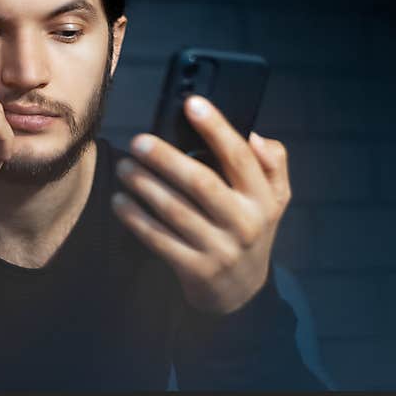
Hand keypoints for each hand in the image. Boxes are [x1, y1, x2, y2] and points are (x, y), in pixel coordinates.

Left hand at [111, 95, 290, 314]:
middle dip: (166, 159)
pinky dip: (136, 219)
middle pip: (201, 183)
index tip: (192, 104)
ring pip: (175, 211)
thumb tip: (256, 136)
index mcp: (263, 198)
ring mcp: (219, 249)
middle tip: (139, 141)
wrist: (242, 291)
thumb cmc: (250, 228)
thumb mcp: (275, 198)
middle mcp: (244, 223)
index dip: (216, 128)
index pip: (240, 157)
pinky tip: (120, 201)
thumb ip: (272, 163)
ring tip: (124, 166)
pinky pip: (159, 239)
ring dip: (144, 185)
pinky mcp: (195, 270)